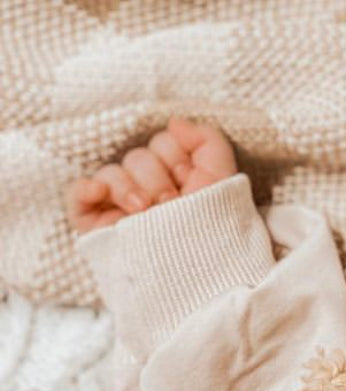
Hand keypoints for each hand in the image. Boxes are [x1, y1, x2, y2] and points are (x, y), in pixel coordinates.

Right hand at [64, 116, 238, 233]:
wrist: (192, 269)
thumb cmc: (210, 224)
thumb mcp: (222, 175)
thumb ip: (206, 139)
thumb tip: (174, 121)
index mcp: (174, 174)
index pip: (164, 142)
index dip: (179, 159)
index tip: (191, 183)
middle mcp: (146, 186)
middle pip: (139, 156)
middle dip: (158, 179)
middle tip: (171, 204)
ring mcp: (118, 204)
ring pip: (112, 171)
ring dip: (130, 188)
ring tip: (145, 211)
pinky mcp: (95, 222)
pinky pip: (77, 193)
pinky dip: (86, 188)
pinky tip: (100, 194)